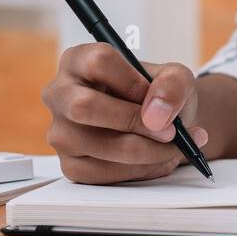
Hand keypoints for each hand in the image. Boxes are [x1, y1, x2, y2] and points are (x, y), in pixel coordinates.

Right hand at [41, 43, 207, 183]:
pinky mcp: (71, 165)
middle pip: (85, 106)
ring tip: (172, 146)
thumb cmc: (159, 95)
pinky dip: (141, 170)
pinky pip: (105, 174)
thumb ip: (173, 84)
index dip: (133, 82)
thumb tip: (155, 115)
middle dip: (136, 123)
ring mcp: (61, 132)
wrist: (162, 125)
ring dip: (149, 152)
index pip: (97, 62)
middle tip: (170, 132)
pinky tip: (156, 159)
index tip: (155, 96)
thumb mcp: (176, 78)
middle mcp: (60, 94)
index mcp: (79, 60)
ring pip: (101, 146)